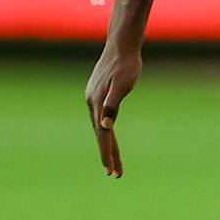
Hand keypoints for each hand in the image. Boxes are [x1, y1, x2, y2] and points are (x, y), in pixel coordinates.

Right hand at [85, 45, 142, 176]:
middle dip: (108, 155)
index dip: (107, 154)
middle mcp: (92, 102)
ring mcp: (93, 98)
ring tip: (113, 161)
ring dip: (106, 144)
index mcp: (97, 103)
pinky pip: (100, 117)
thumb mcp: (123, 84)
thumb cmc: (127, 64)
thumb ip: (113, 105)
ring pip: (100, 127)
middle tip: (115, 174)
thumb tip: (105, 126)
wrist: (121, 45)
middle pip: (100, 134)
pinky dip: (105, 130)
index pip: (103, 135)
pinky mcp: (96, 93)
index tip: (111, 171)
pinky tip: (108, 134)